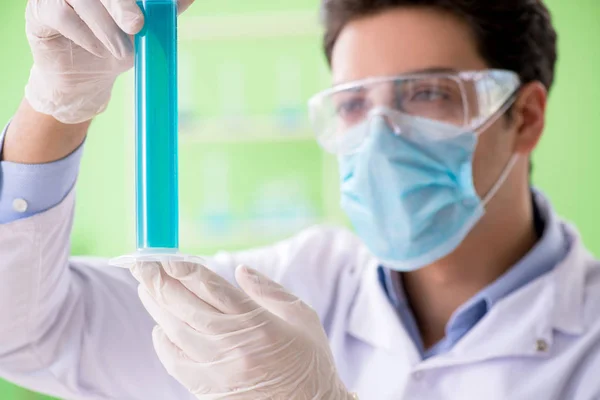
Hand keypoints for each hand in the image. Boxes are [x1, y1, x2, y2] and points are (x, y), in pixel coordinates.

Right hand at [24, 0, 194, 123]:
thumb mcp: (145, 33)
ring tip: (120, 51)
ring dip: (104, 26)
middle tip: (137, 25)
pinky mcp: (39, 12)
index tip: (143, 18)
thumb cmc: (115, 49)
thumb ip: (162, 12)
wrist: (86, 82)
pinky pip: (59, 14)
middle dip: (120, 4)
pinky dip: (83, 33)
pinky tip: (98, 50)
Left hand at [130, 260, 353, 399]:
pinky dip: (163, 344)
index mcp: (258, 323)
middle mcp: (234, 345)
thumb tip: (238, 270)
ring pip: (176, 332)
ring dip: (157, 307)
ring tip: (145, 288)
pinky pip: (177, 364)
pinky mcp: (211, 391)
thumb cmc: (310, 360)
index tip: (164, 256)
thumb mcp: (302, 316)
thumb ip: (269, 290)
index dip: (184, 269)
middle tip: (144, 265)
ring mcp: (219, 370)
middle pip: (186, 306)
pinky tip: (159, 329)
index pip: (211, 288)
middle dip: (160, 282)